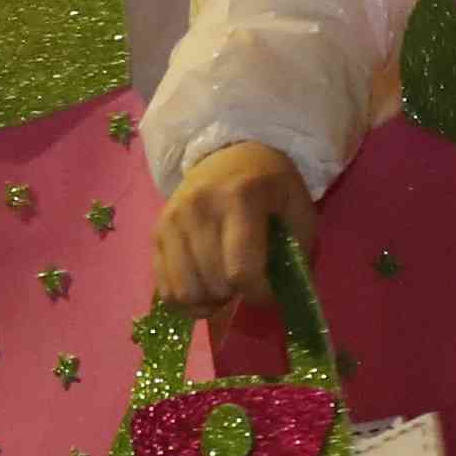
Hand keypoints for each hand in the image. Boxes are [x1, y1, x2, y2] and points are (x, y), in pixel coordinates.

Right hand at [152, 141, 304, 312]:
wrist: (230, 153)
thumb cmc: (271, 187)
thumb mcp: (299, 209)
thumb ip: (297, 252)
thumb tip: (282, 295)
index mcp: (240, 198)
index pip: (243, 270)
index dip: (259, 293)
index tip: (268, 290)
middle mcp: (199, 208)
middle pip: (213, 284)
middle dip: (235, 296)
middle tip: (246, 283)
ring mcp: (173, 220)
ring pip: (185, 292)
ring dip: (209, 301)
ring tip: (224, 286)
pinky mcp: (157, 232)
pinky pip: (165, 288)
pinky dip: (186, 300)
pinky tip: (203, 288)